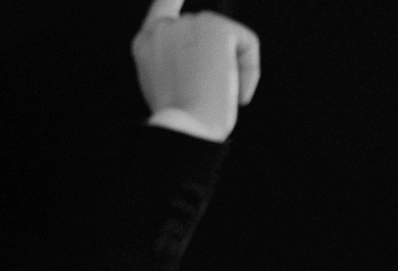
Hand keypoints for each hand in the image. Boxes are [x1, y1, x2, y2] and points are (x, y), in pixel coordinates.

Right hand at [132, 0, 260, 140]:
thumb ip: (177, 62)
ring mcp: (189, 24)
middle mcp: (164, 28)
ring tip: (219, 97)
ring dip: (233, 71)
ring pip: (228, 39)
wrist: (186, 129)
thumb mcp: (167, 88)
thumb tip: (206, 60)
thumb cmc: (182, 122)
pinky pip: (248, 44)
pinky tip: (238, 95)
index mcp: (147, 43)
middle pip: (206, 29)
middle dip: (217, 61)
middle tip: (212, 97)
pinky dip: (250, 71)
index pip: (164, 4)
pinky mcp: (216, 29)